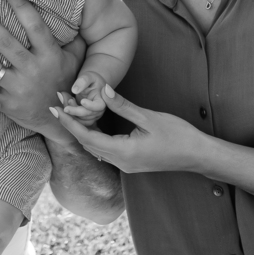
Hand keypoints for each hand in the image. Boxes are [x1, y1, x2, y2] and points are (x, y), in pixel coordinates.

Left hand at [0, 0, 83, 140]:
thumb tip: (77, 11)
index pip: (35, 26)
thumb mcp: (75, 60)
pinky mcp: (6, 105)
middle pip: (6, 42)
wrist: (61, 121)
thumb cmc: (65, 83)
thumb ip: (73, 37)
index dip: (21, 7)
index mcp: (50, 56)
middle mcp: (33, 70)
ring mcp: (18, 88)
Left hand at [50, 87, 208, 175]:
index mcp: (123, 152)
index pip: (86, 136)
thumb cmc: (178, 135)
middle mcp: (120, 162)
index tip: (54, 107)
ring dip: (82, 130)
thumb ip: (122, 105)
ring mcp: (126, 165)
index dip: (68, 121)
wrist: (198, 155)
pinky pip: (106, 150)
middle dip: (72, 123)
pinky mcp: (131, 163)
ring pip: (95, 148)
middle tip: (59, 102)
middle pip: (87, 143)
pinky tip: (91, 123)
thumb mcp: (149, 117)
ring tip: (71, 110)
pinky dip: (95, 137)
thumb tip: (101, 89)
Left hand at [60, 68, 106, 121]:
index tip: (82, 101)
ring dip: (71, 112)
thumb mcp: (88, 76)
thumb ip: (83, 81)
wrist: (90, 86)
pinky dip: (69, 115)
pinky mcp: (86, 119)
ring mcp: (92, 116)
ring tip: (66, 99)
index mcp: (102, 100)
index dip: (91, 105)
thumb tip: (74, 90)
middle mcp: (99, 110)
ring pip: (81, 119)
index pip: (99, 106)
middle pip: (88, 114)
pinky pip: (76, 121)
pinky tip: (66, 105)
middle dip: (75, 111)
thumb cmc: (91, 80)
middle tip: (65, 108)